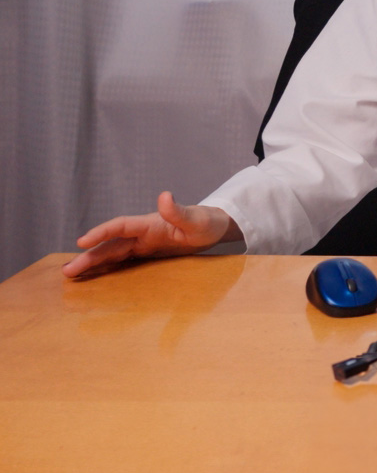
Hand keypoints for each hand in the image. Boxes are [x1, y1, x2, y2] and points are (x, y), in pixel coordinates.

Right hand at [61, 191, 239, 278]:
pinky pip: (122, 260)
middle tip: (67, 271)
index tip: (81, 241)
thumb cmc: (206, 222)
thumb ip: (180, 211)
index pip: (121, 226)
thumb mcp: (196, 219)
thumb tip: (164, 195)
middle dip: (89, 255)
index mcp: (151, 223)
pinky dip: (107, 267)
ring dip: (93, 262)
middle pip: (111, 243)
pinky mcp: (146, 253)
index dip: (101, 232)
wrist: (214, 228)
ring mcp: (143, 243)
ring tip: (71, 274)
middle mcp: (142, 232)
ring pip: (113, 252)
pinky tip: (94, 277)